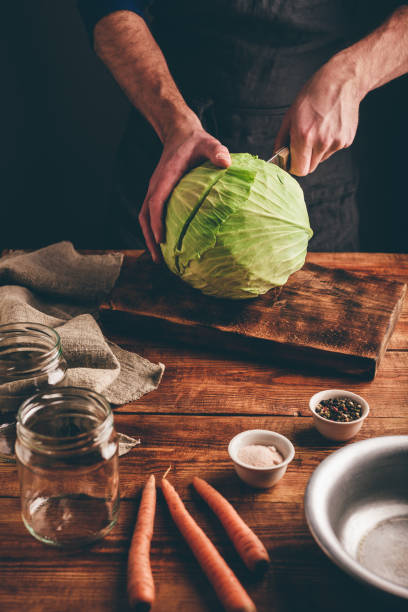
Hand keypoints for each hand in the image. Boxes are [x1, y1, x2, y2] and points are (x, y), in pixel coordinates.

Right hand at [139, 118, 230, 261]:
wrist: (180, 133)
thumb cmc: (196, 141)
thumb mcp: (209, 143)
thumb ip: (217, 151)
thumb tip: (226, 162)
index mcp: (165, 176)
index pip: (156, 201)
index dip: (157, 221)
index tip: (161, 239)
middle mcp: (156, 185)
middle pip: (146, 215)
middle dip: (150, 238)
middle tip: (160, 259)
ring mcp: (155, 190)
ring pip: (146, 217)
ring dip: (150, 237)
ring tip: (160, 258)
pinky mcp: (159, 193)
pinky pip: (153, 214)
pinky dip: (155, 229)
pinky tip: (166, 243)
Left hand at [274, 57, 362, 175]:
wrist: (341, 81)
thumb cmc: (314, 94)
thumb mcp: (290, 114)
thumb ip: (282, 138)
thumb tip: (277, 154)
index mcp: (304, 136)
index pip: (298, 169)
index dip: (293, 167)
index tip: (292, 161)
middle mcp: (321, 142)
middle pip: (310, 168)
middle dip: (304, 160)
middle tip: (303, 145)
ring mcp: (335, 142)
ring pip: (321, 159)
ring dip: (317, 151)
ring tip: (318, 129)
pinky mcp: (346, 140)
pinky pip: (333, 150)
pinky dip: (329, 143)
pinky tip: (329, 126)